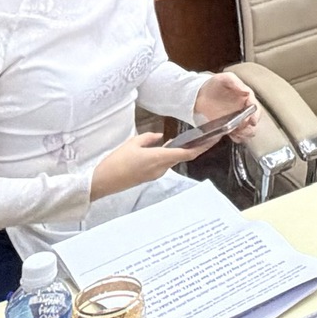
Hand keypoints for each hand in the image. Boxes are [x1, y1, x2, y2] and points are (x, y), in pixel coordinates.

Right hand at [88, 132, 205, 200]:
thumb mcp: (134, 143)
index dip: (202, 147)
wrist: (103, 181)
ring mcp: (156, 174)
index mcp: (160, 158)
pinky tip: (169, 147)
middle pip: (182, 156)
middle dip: (195, 147)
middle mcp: (161, 168)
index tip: (213, 140)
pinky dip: (170, 155)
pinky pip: (164, 164)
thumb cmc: (117, 161)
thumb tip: (159, 137)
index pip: (187, 153)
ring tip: (190, 138)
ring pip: (172, 160)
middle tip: (206, 136)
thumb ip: (150, 138)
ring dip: (181, 151)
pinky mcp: (149, 177)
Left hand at [194, 71, 257, 140]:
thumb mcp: (224, 79)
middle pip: (253, 121)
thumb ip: (235, 83)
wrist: (199, 95)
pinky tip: (232, 136)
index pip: (255, 107)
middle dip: (250, 126)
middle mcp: (244, 109)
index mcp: (246, 97)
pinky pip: (238, 135)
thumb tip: (246, 91)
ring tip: (236, 133)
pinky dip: (238, 138)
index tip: (252, 120)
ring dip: (245, 133)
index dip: (255, 114)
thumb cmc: (214, 85)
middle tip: (242, 128)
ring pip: (248, 129)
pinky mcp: (229, 127)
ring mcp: (236, 119)